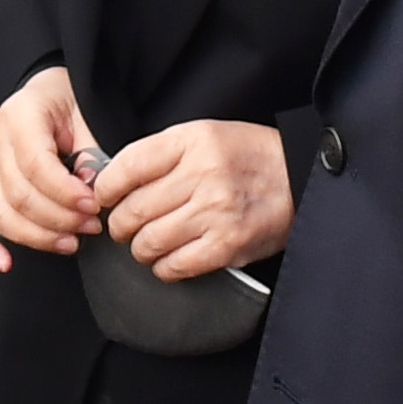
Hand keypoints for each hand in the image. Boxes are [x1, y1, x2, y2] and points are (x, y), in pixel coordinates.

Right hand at [0, 65, 100, 273]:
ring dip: (37, 236)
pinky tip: (5, 263)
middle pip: (18, 195)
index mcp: (19, 117)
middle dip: (59, 218)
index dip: (65, 192)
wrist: (49, 95)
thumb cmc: (69, 105)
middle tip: (92, 226)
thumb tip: (91, 188)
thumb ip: (91, 151)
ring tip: (72, 243)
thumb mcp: (87, 116)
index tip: (94, 205)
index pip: (35, 165)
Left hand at [88, 119, 292, 282]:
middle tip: (124, 226)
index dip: (105, 189)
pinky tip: (168, 259)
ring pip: (149, 242)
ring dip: (140, 248)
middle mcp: (203, 175)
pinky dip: (164, 267)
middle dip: (119, 224)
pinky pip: (176, 266)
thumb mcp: (202, 136)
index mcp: (191, 142)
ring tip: (146, 243)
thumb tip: (111, 182)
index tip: (104, 198)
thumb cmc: (246, 156)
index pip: (126, 168)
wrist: (299, 177)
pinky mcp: (228, 246)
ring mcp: (216, 212)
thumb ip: (160, 155)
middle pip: (133, 210)